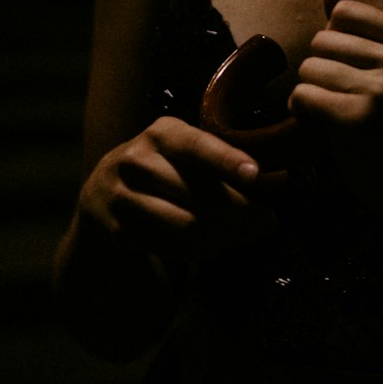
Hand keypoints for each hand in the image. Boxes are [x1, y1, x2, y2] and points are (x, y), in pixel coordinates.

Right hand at [78, 115, 276, 263]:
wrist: (103, 196)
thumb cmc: (165, 171)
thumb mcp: (192, 157)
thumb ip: (233, 165)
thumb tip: (280, 179)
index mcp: (162, 133)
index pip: (197, 145)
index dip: (226, 159)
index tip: (255, 174)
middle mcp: (137, 159)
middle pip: (198, 191)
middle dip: (239, 209)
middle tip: (268, 219)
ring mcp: (122, 196)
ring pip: (186, 224)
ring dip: (223, 234)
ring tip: (243, 233)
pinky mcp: (117, 231)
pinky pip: (171, 247)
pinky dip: (199, 250)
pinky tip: (212, 244)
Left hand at [288, 0, 382, 216]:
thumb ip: (359, 25)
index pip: (346, 12)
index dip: (337, 39)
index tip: (355, 69)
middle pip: (323, 40)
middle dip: (321, 68)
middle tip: (344, 96)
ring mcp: (381, 90)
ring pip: (309, 68)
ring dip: (311, 92)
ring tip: (335, 111)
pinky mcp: (356, 117)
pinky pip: (302, 96)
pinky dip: (303, 111)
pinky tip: (322, 125)